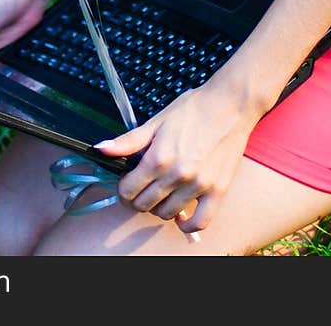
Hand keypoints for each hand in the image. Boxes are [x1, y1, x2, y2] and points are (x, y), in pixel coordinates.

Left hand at [93, 80, 257, 234]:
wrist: (229, 105)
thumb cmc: (193, 109)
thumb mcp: (156, 121)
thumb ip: (128, 141)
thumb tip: (101, 149)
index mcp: (158, 157)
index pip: (128, 190)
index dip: (123, 188)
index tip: (127, 182)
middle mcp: (177, 175)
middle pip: (144, 205)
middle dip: (137, 198)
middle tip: (141, 187)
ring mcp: (198, 185)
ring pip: (167, 214)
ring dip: (159, 208)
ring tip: (161, 193)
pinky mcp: (217, 190)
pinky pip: (200, 222)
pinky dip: (188, 224)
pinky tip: (181, 215)